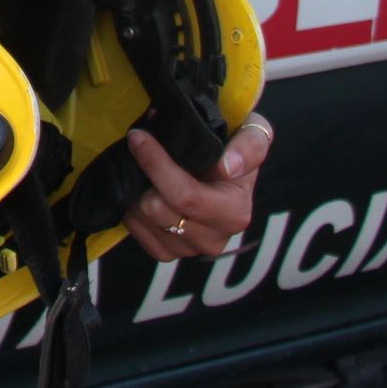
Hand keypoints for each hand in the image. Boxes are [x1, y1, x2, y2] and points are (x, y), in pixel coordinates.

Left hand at [122, 115, 273, 262]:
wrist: (224, 168)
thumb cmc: (235, 147)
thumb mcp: (254, 134)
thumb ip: (250, 146)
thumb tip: (228, 167)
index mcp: (234, 214)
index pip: (185, 195)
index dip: (155, 164)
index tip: (138, 136)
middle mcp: (213, 239)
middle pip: (157, 210)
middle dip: (143, 177)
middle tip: (137, 149)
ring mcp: (189, 249)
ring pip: (142, 220)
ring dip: (135, 191)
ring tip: (143, 170)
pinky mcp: (167, 253)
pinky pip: (135, 232)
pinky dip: (132, 209)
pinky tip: (143, 190)